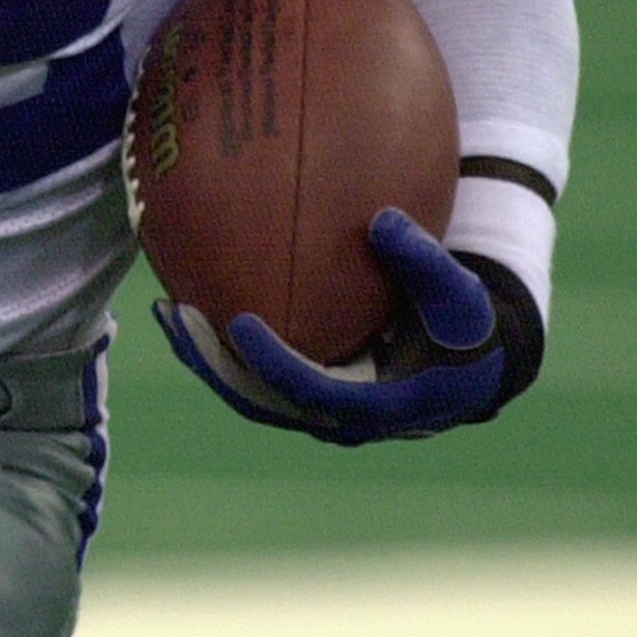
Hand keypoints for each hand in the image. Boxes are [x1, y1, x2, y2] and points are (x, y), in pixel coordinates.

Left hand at [152, 209, 535, 444]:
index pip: (308, 389)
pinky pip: (255, 372)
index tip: (237, 323)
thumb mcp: (457, 295)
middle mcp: (336, 418)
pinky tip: (192, 296)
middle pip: (258, 398)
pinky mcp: (306, 390)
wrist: (472, 364)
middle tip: (175, 317)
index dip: (270, 362)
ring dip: (205, 356)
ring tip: (164, 310)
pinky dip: (223, 344)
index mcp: (374, 405)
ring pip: (248, 390)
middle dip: (212, 363)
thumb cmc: (465, 327)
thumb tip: (381, 219)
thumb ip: (423, 260)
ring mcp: (316, 409)